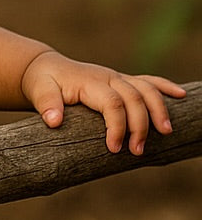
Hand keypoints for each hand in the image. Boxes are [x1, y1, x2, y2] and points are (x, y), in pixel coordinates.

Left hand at [21, 50, 185, 154]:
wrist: (44, 67)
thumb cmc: (42, 83)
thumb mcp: (39, 92)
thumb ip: (47, 105)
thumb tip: (53, 121)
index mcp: (90, 82)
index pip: (113, 103)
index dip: (117, 126)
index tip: (114, 149)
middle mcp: (108, 77)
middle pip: (134, 98)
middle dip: (140, 125)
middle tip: (137, 151)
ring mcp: (117, 77)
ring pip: (146, 89)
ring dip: (159, 110)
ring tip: (165, 133)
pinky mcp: (121, 80)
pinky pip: (147, 81)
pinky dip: (164, 86)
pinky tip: (181, 95)